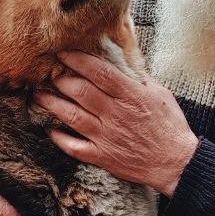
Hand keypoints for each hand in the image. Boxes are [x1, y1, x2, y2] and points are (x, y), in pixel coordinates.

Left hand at [34, 51, 198, 196]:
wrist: (176, 163)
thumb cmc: (169, 126)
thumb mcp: (159, 94)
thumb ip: (137, 78)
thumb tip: (119, 61)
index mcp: (131, 95)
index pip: (99, 72)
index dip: (77, 60)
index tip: (62, 53)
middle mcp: (115, 114)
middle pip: (80, 91)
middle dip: (60, 80)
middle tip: (48, 73)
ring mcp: (106, 136)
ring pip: (71, 116)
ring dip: (51, 104)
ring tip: (38, 95)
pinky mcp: (102, 156)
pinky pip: (73, 147)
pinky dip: (59, 138)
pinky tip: (50, 129)